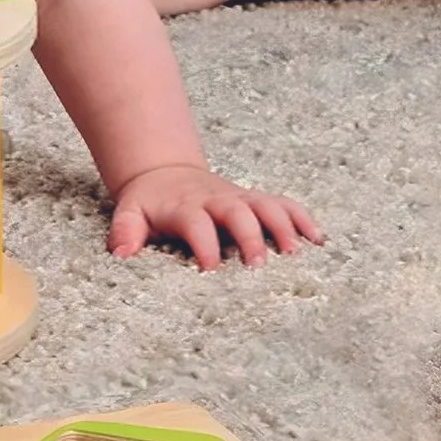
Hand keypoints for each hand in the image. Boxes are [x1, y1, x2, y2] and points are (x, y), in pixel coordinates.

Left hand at [108, 163, 323, 269]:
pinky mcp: (255, 200)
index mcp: (186, 206)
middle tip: (259, 266)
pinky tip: (319, 240)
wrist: (165, 172)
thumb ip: (125, 232)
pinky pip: (284, 204)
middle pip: (238, 212)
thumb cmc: (149, 203)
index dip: (204, 243)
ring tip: (297, 253)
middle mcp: (217, 199)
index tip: (211, 268)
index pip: (196, 222)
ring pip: (267, 205)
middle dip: (250, 236)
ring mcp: (240, 198)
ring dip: (284, 226)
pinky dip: (302, 218)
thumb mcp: (129, 213)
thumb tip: (121, 255)